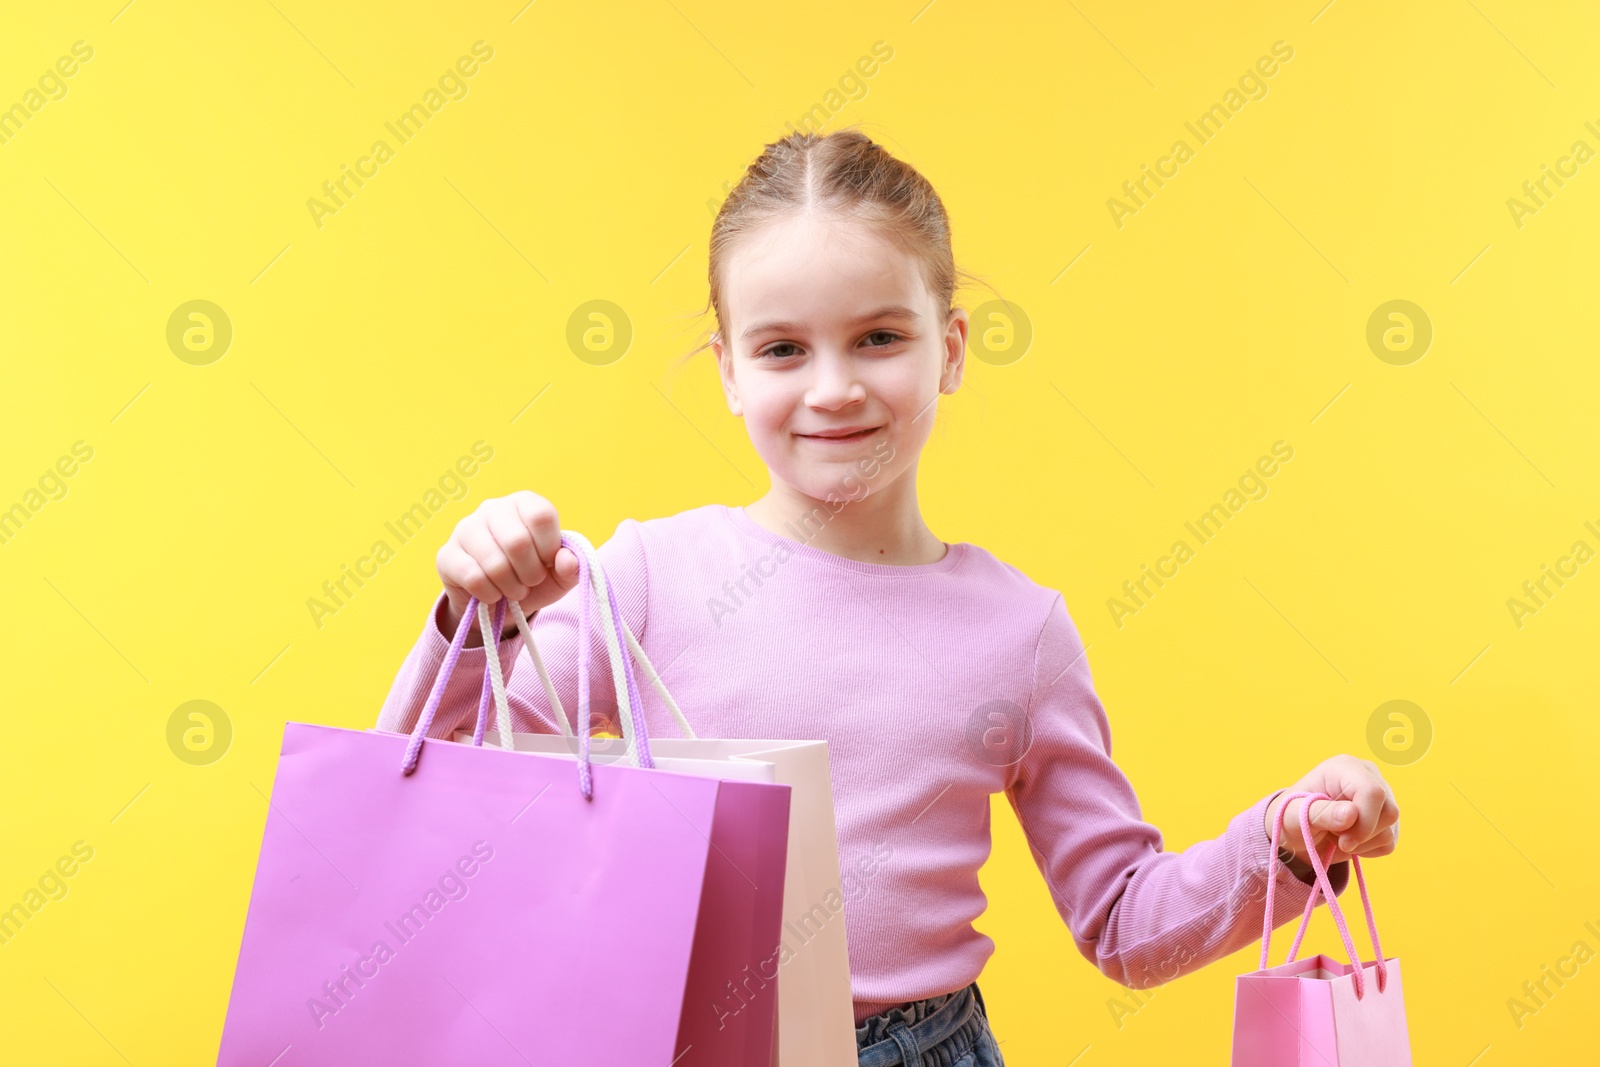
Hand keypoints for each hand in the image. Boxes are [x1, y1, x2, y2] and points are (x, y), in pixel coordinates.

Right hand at [436, 491, 580, 640]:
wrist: (498, 602)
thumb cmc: (532, 578)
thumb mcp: (559, 575)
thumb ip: (571, 567)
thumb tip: (567, 560)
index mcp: (524, 503)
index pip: (541, 515)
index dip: (549, 548)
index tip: (548, 562)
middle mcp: (492, 508)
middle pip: (517, 541)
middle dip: (530, 573)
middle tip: (530, 582)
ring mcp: (466, 529)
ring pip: (494, 563)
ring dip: (511, 587)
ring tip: (514, 590)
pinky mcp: (447, 554)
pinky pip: (473, 578)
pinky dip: (490, 594)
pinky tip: (493, 594)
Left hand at [1265, 755, 1399, 871]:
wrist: (1297, 832)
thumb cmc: (1292, 817)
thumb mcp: (1296, 816)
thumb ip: (1321, 813)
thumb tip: (1351, 813)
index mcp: (1344, 767)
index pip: (1372, 792)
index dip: (1364, 822)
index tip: (1344, 842)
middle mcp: (1369, 776)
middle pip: (1389, 812)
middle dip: (1362, 835)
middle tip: (1335, 838)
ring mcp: (1381, 796)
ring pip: (1390, 829)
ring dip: (1362, 843)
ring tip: (1337, 834)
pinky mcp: (1386, 818)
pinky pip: (1390, 842)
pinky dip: (1369, 850)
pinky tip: (1350, 840)